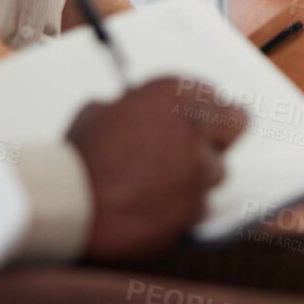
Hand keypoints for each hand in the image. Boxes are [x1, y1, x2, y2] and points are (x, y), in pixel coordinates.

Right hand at [69, 77, 247, 263]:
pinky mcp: (197, 207)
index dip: (205, 109)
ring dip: (197, 178)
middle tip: (206, 145)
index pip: (211, 94)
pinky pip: (201, 207)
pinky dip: (184, 209)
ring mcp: (200, 169)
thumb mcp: (97, 112)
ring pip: (217, 171)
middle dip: (221, 134)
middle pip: (235, 124)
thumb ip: (130, 108)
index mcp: (171, 93)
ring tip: (159, 186)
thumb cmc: (75, 158)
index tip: (200, 119)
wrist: (68, 206)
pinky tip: (155, 210)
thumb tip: (134, 110)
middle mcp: (194, 127)